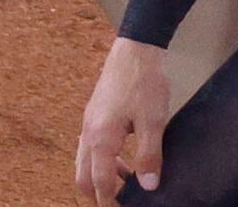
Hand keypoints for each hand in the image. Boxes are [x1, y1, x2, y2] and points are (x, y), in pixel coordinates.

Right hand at [75, 38, 169, 202]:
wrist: (135, 46)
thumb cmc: (143, 81)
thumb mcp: (153, 121)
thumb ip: (149, 156)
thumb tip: (149, 186)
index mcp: (101, 138)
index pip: (100, 183)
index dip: (110, 202)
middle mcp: (89, 132)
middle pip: (83, 177)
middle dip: (98, 194)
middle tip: (119, 201)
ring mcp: (89, 121)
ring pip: (85, 161)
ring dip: (101, 176)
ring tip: (127, 182)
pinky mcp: (95, 113)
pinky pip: (90, 146)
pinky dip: (102, 160)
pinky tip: (123, 158)